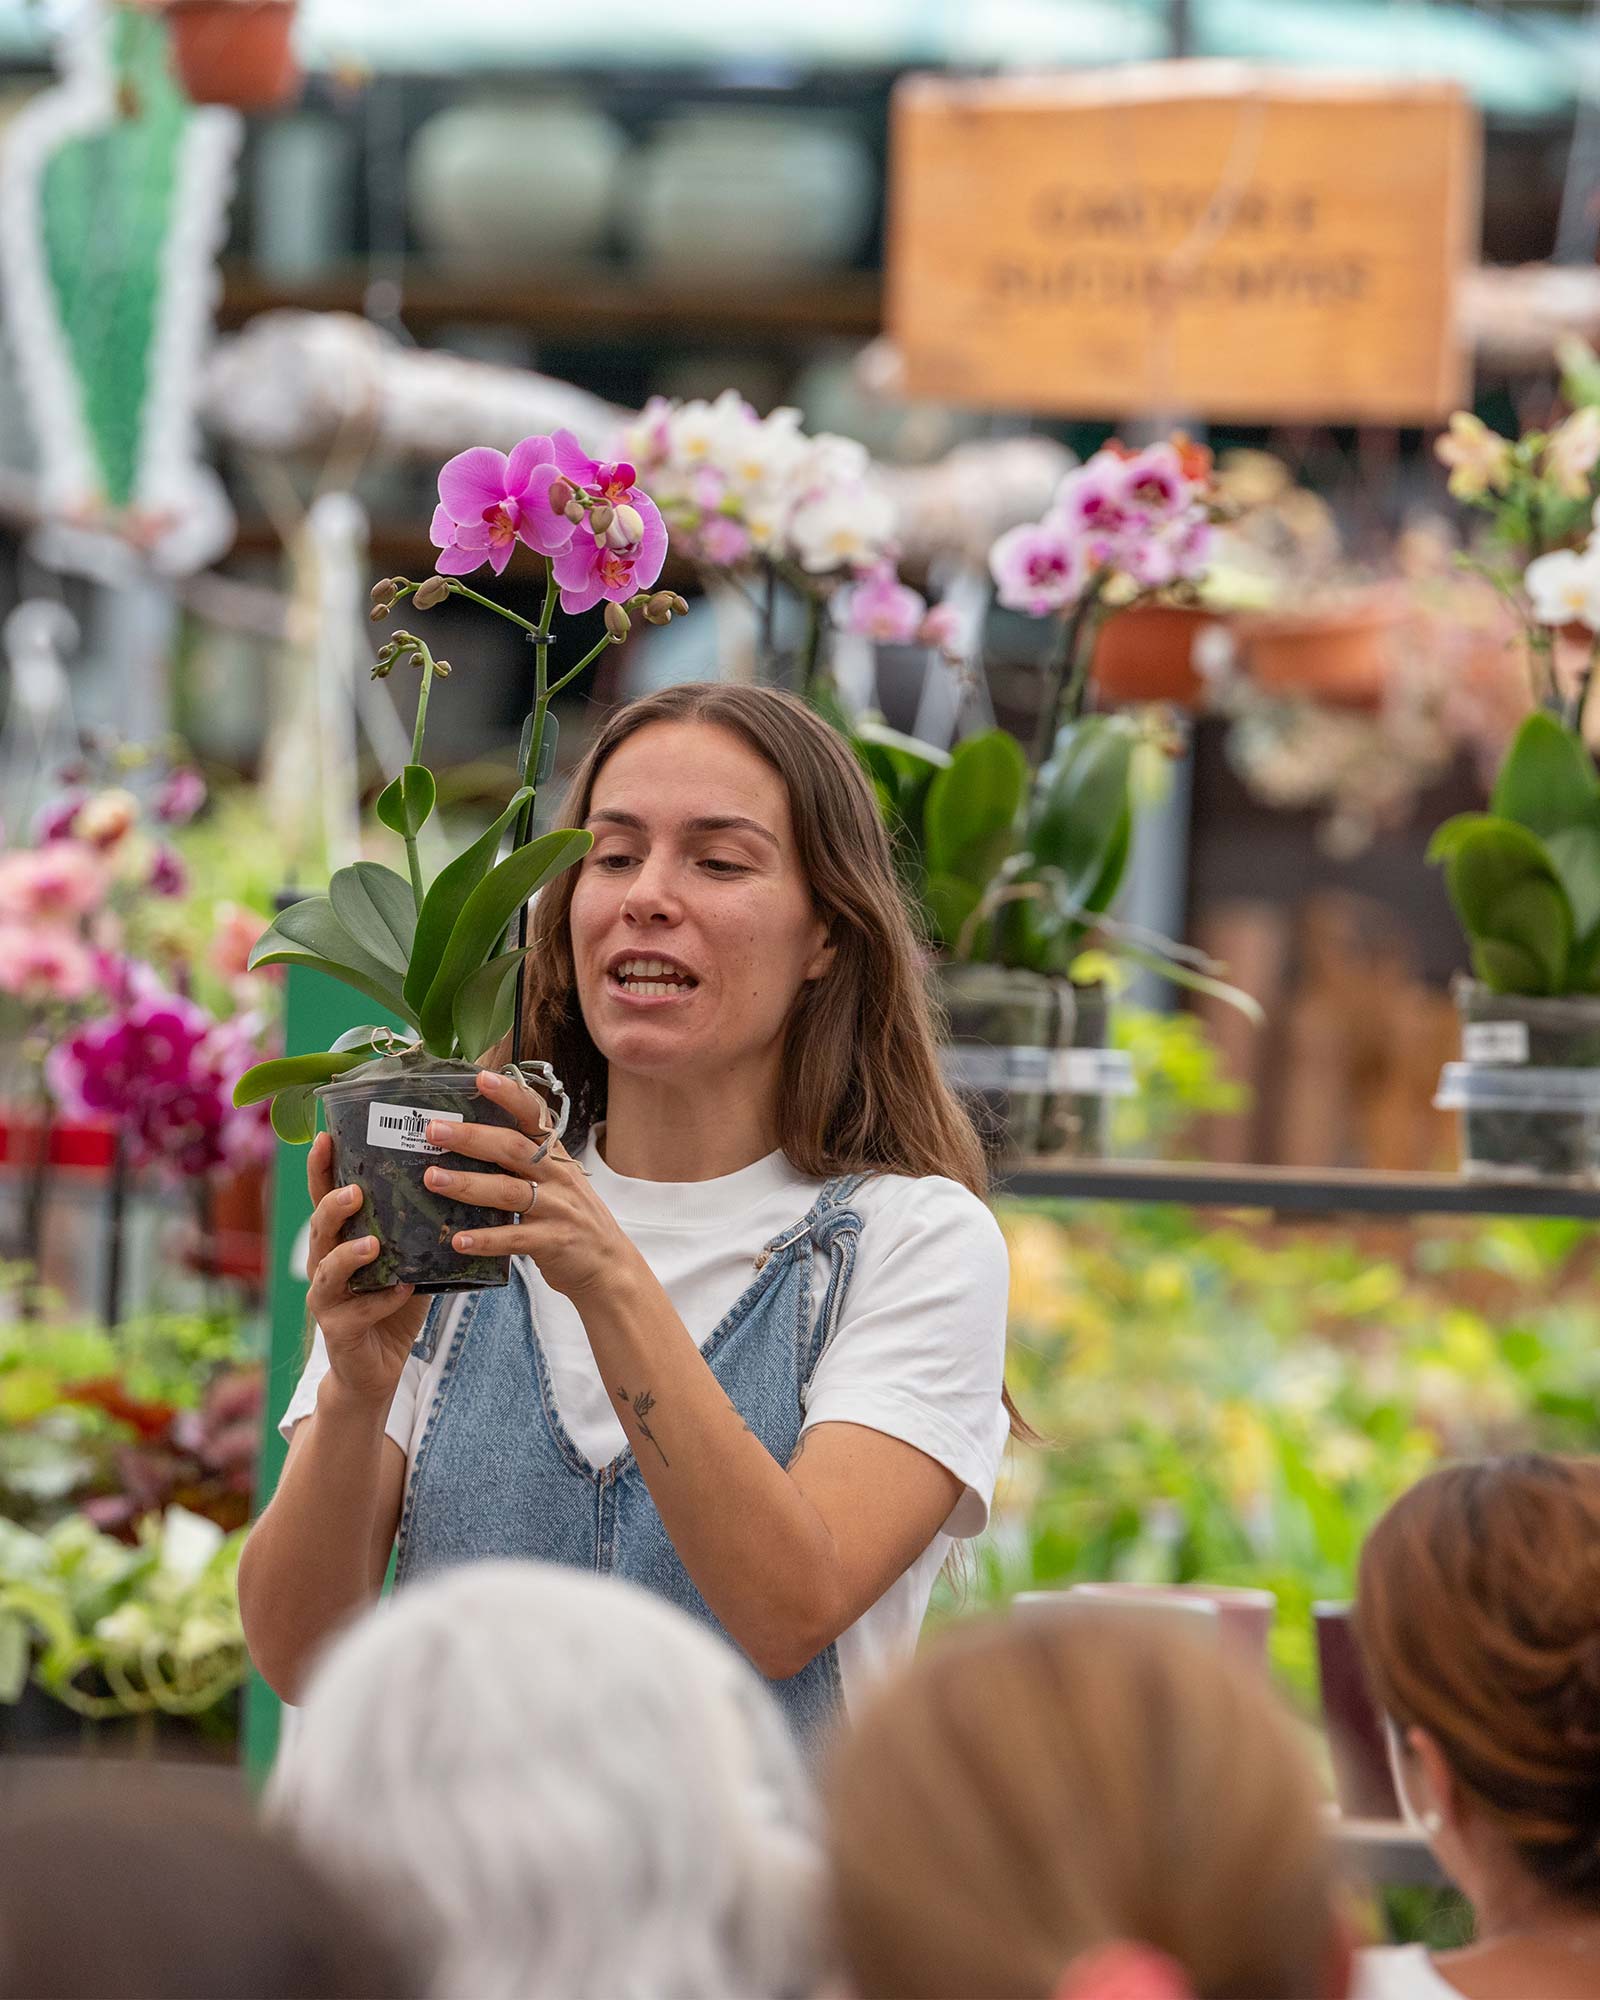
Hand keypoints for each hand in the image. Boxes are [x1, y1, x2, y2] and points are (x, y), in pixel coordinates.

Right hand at [304, 1130, 429, 1407]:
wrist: (377, 1369)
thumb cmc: (393, 1307)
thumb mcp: (409, 1261)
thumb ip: (420, 1230)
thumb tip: (460, 1184)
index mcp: (340, 1241)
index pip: (325, 1197)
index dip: (321, 1169)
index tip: (325, 1136)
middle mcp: (325, 1265)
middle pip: (319, 1228)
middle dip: (333, 1207)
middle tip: (355, 1191)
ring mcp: (327, 1299)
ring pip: (327, 1271)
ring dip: (349, 1256)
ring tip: (372, 1244)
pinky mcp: (339, 1331)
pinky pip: (358, 1314)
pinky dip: (382, 1301)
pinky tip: (402, 1291)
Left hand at [418, 1070, 639, 1303]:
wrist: (609, 1264)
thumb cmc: (571, 1218)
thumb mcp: (556, 1181)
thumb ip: (522, 1163)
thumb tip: (467, 1143)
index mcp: (555, 1156)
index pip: (533, 1116)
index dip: (509, 1095)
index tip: (481, 1078)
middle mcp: (558, 1176)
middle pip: (512, 1148)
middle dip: (470, 1137)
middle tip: (433, 1131)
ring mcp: (557, 1208)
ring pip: (508, 1191)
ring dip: (467, 1184)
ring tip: (432, 1179)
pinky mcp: (553, 1242)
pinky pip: (515, 1238)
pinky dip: (486, 1239)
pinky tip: (459, 1240)